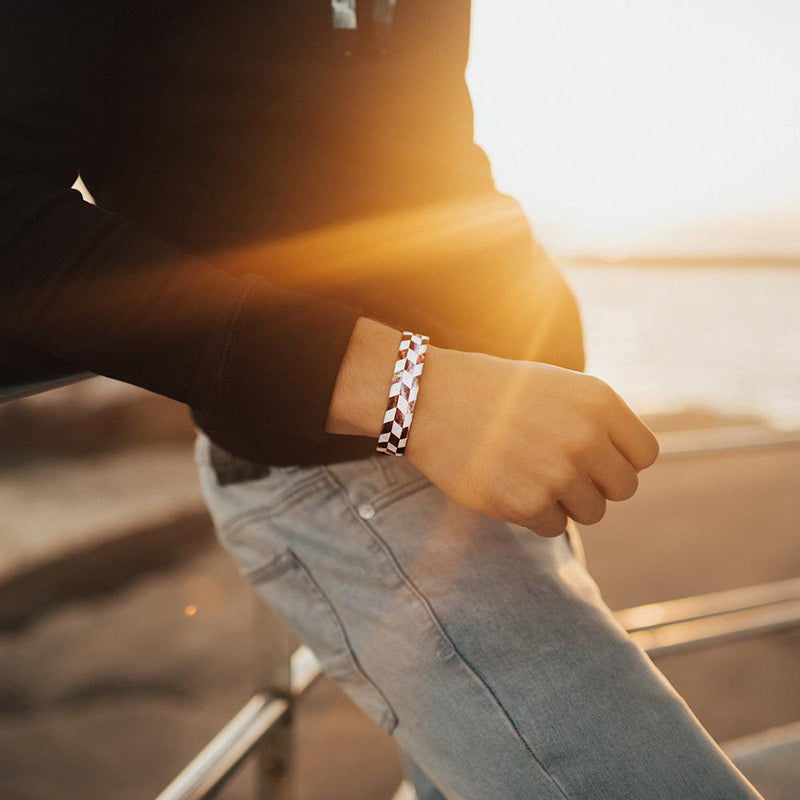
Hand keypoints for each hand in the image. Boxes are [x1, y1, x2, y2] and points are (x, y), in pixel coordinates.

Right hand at [405, 346, 658, 535]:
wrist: (428, 399)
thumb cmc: (491, 391)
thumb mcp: (556, 385)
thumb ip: (596, 420)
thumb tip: (627, 466)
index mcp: (598, 401)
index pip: (644, 455)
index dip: (619, 459)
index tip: (593, 457)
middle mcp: (585, 436)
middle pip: (622, 488)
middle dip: (594, 484)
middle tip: (558, 469)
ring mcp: (557, 473)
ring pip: (591, 512)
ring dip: (565, 501)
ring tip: (529, 474)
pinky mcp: (526, 504)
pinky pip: (553, 527)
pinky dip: (533, 514)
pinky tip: (506, 484)